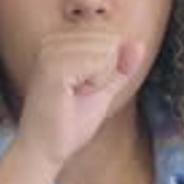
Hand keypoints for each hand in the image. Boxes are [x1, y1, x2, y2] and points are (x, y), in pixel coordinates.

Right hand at [15, 30, 143, 174]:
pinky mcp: (53, 67)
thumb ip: (121, 67)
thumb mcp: (104, 89)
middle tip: (80, 93)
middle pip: (111, 39)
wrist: (44, 149)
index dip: (110, 65)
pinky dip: (97, 85)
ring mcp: (50, 51)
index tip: (85, 87)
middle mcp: (52, 39)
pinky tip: (74, 96)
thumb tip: (139, 44)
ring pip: (108, 49)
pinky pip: (100, 63)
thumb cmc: (70, 122)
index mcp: (60, 40)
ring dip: (101, 80)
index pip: (110, 34)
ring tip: (76, 95)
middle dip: (107, 72)